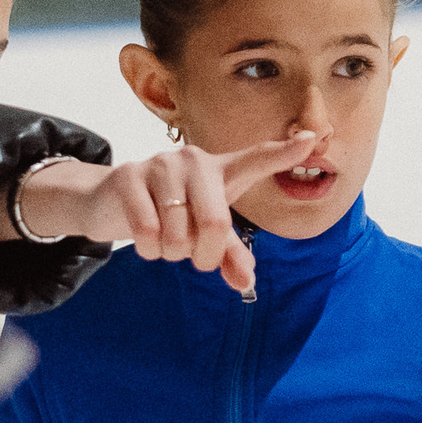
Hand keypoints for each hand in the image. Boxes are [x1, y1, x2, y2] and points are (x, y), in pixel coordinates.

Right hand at [4, 133, 322, 296]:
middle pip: (215, 224)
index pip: (257, 159)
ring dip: (170, 253)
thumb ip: (229, 255)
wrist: (110, 201)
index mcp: (221, 170)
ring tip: (164, 239)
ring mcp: (161, 165)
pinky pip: (147, 230)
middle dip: (202, 256)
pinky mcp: (129, 176)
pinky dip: (148, 250)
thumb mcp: (203, 233)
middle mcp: (195, 161)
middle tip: (191, 254)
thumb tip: (246, 284)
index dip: (284, 151)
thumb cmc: (169, 214)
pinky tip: (145, 240)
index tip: (311, 138)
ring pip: (177, 233)